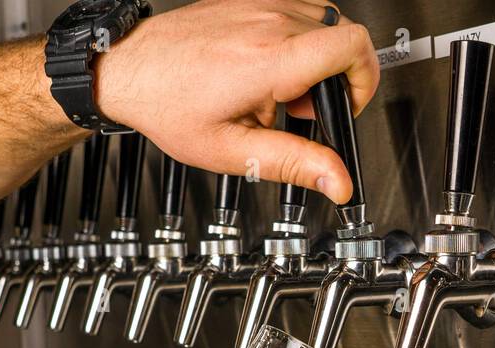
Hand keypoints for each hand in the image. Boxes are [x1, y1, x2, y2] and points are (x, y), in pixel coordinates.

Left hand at [95, 0, 378, 204]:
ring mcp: (259, 2)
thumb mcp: (233, 150)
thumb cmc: (169, 105)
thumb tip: (338, 181)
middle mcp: (268, 21)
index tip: (346, 107)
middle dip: (338, 77)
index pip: (353, 46)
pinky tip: (273, 68)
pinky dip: (299, 38)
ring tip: (286, 90)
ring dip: (319, 57)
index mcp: (269, 59)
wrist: (129, 69)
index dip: (365, 80)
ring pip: (324, 18)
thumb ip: (293, 163)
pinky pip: (298, 9)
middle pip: (344, 34)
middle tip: (305, 108)